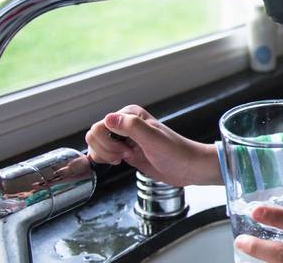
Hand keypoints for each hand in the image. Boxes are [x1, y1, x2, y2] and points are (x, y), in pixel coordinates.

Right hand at [85, 104, 220, 185]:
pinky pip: (102, 153)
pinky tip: (120, 161)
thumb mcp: (154, 140)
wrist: (188, 167)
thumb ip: (132, 127)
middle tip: (126, 155)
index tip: (127, 149)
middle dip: (106, 149)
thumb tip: (108, 118)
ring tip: (125, 158)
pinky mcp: (124, 151)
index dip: (109, 142)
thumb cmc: (176, 152)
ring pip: (95, 144)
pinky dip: (105, 159)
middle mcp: (124, 124)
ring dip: (106, 155)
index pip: (100, 126)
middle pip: (94, 135)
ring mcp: (123, 138)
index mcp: (130, 115)